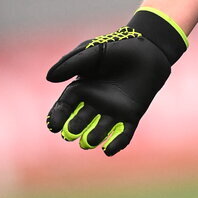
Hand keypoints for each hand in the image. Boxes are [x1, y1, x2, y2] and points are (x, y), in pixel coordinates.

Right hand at [46, 7, 187, 155]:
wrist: (148, 48)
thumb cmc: (118, 47)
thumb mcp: (92, 52)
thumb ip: (72, 63)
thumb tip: (49, 78)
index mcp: (81, 89)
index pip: (65, 107)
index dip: (57, 117)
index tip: (54, 125)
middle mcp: (95, 103)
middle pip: (80, 121)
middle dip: (74, 128)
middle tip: (71, 132)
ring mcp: (113, 111)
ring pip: (100, 130)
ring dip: (93, 138)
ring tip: (88, 140)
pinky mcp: (132, 115)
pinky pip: (123, 134)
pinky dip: (117, 143)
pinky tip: (109, 150)